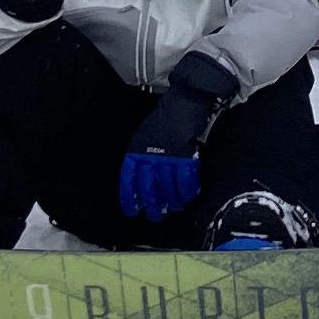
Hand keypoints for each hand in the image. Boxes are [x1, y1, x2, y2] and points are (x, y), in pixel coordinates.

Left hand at [120, 52, 236, 218]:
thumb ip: (142, 157)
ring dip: (173, 201)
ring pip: (169, 188)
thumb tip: (143, 182)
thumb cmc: (165, 120)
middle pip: (149, 188)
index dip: (129, 197)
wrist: (185, 102)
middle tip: (156, 216)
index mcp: (136, 151)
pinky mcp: (186, 157)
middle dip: (153, 205)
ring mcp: (168, 158)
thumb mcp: (144, 137)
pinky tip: (190, 196)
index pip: (128, 179)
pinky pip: (186, 181)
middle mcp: (150, 157)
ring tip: (175, 207)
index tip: (132, 210)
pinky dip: (188, 191)